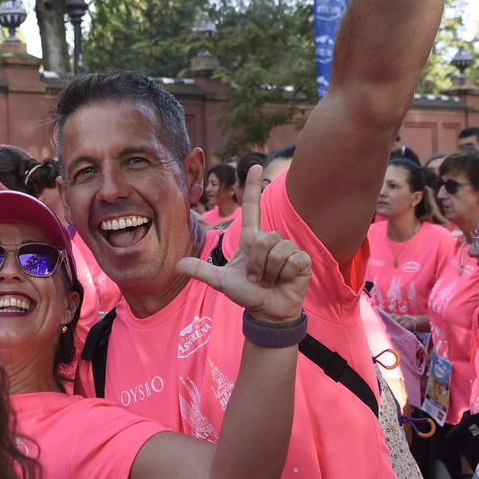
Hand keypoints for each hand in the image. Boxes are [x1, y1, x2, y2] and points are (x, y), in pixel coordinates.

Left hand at [177, 166, 311, 323]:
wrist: (266, 311)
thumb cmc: (247, 293)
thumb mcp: (221, 282)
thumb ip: (201, 271)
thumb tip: (177, 265)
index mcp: (251, 238)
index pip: (251, 207)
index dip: (252, 187)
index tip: (255, 166)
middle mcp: (270, 239)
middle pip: (262, 239)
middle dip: (255, 263)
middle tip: (256, 278)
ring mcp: (288, 248)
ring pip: (274, 250)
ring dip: (267, 271)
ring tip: (268, 280)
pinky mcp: (301, 260)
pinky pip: (290, 260)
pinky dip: (282, 274)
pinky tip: (283, 281)